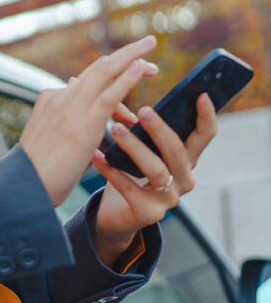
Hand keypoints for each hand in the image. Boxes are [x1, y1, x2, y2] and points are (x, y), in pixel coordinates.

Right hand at [19, 36, 158, 206]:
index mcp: (50, 100)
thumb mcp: (49, 139)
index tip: (130, 69)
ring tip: (153, 60)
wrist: (23, 186)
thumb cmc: (37, 171)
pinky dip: (126, 78)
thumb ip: (66, 123)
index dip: (112, 70)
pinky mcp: (82, 125)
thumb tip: (86, 119)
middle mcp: (59, 97)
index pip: (87, 79)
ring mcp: (69, 109)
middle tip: (148, 45)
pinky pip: (109, 95)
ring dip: (131, 58)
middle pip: (97, 67)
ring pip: (104, 73)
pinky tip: (141, 69)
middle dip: (125, 54)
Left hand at [88, 92, 217, 262]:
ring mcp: (168, 199)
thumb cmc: (129, 174)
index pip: (205, 136)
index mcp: (186, 160)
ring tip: (115, 129)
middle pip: (178, 152)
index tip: (201, 94)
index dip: (206, 116)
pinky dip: (110, 170)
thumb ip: (141, 126)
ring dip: (135, 148)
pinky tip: (96, 155)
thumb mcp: (141, 149)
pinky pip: (129, 189)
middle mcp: (183, 179)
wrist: (116, 214)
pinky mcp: (148, 213)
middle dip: (161, 130)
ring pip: (156, 170)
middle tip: (144, 110)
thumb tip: (119, 88)